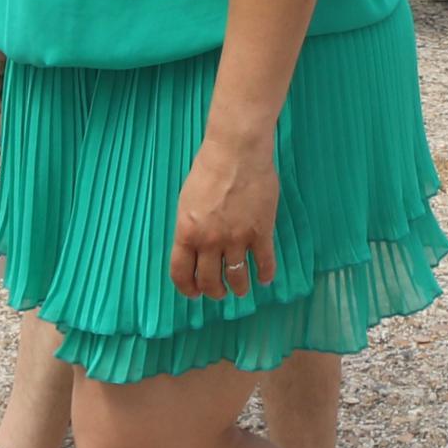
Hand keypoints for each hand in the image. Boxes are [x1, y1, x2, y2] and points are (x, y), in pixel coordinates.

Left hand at [170, 135, 280, 301]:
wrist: (237, 153)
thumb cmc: (208, 170)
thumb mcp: (187, 202)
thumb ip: (190, 228)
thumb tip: (195, 246)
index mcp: (187, 233)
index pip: (181, 273)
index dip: (187, 288)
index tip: (194, 294)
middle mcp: (210, 242)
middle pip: (209, 281)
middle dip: (215, 292)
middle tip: (220, 292)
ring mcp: (236, 239)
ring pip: (237, 277)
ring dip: (239, 288)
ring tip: (241, 289)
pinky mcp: (261, 233)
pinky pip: (264, 262)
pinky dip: (265, 274)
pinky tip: (265, 278)